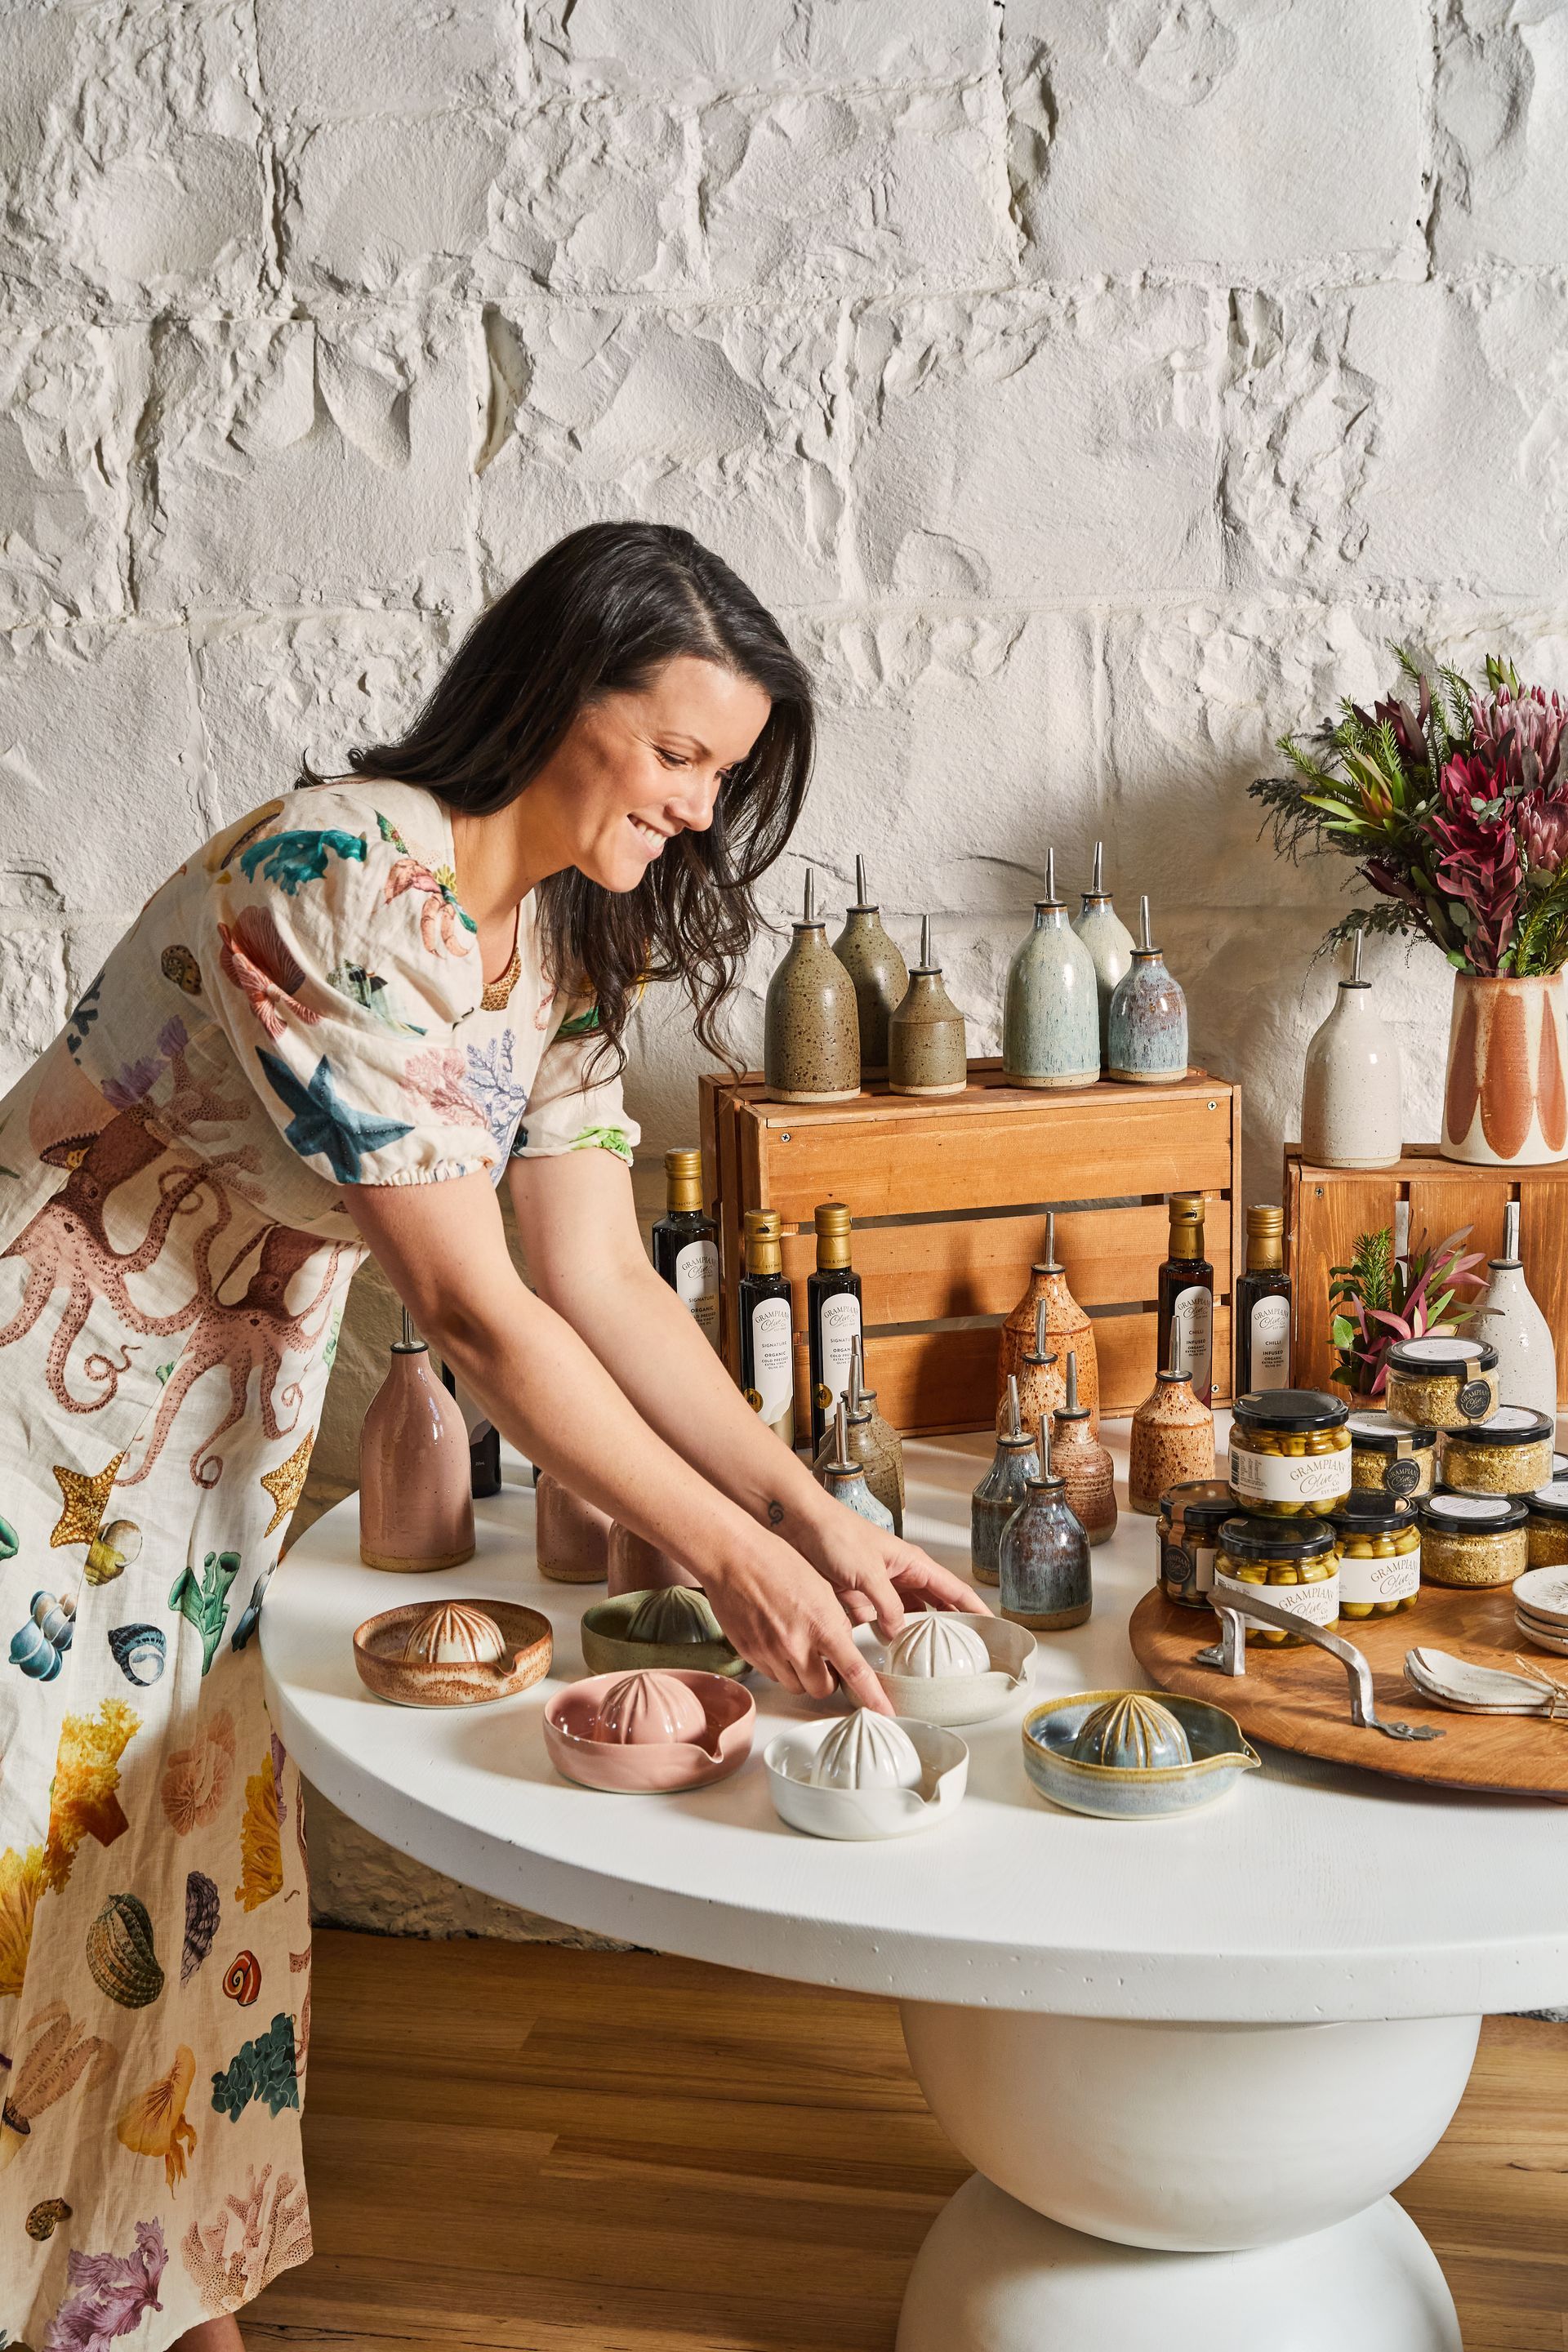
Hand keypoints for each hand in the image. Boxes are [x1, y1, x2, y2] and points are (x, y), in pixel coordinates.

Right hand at [703, 1529, 895, 1713]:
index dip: (873, 1697)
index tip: (886, 1711)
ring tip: (802, 1650)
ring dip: (804, 1676)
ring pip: (796, 1686)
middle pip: (822, 1689)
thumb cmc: (778, 1561)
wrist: (734, 1557)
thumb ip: (834, 1622)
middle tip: (830, 1664)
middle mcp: (796, 1644)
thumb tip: (841, 1646)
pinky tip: (779, 1643)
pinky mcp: (749, 1654)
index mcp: (822, 1624)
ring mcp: (770, 1652)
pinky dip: (781, 1667)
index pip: (855, 1672)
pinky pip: (772, 1675)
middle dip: (830, 1682)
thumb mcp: (822, 1588)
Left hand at [799, 1499, 991, 1636]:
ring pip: (909, 1616)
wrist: (801, 1525)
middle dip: (951, 1626)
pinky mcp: (859, 1598)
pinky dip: (886, 1636)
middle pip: (936, 1606)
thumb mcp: (868, 1572)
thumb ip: (887, 1606)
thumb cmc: (837, 1536)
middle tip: (966, 1653)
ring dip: (918, 1635)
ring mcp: (881, 1588)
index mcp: (912, 1564)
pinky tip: (890, 1654)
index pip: (953, 1589)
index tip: (992, 1628)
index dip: (974, 1609)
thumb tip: (899, 1635)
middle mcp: (901, 1576)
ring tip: (932, 1660)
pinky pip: (880, 1622)